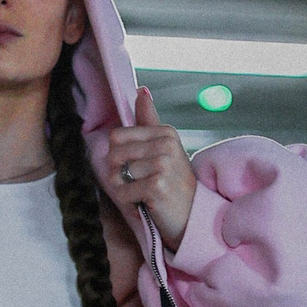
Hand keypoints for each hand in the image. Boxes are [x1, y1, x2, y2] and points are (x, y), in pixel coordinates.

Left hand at [102, 90, 197, 248]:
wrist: (193, 216)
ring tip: (144, 193)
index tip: (138, 167)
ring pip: (116, 175)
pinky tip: (146, 203)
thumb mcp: (164, 148)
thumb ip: (149, 120)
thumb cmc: (174, 183)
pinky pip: (123, 192)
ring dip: (125, 190)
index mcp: (165, 131)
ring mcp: (163, 164)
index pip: (116, 136)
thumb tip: (141, 91)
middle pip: (113, 155)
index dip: (119, 156)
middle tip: (141, 183)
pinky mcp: (157, 185)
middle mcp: (165, 144)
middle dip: (120, 174)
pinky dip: (130, 203)